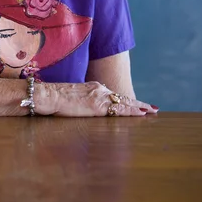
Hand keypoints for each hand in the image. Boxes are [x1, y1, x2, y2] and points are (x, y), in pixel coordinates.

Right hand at [37, 81, 158, 116]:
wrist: (49, 95)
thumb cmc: (56, 99)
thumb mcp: (74, 99)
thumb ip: (84, 101)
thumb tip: (89, 107)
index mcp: (93, 88)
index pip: (113, 95)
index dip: (126, 101)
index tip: (137, 105)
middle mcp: (99, 89)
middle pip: (122, 98)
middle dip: (138, 104)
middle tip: (153, 108)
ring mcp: (99, 96)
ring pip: (124, 102)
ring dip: (139, 108)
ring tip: (152, 111)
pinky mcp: (98, 105)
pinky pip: (119, 109)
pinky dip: (132, 111)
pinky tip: (142, 114)